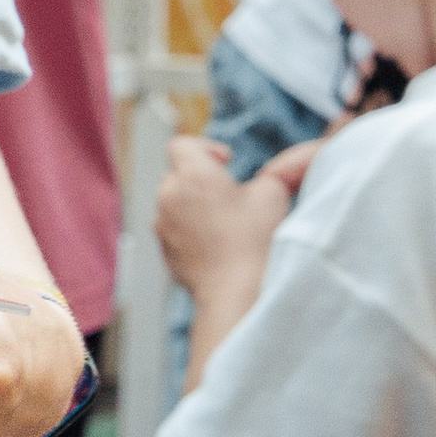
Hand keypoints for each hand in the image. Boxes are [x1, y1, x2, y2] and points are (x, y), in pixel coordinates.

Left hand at [155, 133, 314, 297]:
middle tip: (231, 196)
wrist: (236, 292)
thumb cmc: (255, 241)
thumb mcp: (273, 194)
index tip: (226, 163)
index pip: (181, 144)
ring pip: (174, 203)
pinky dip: (190, 230)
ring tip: (225, 224)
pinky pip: (174, 229)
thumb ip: (267, 175)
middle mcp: (169, 196)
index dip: (205, 148)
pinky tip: (218, 245)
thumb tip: (261, 180)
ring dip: (194, 205)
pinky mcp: (165, 250)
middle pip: (178, 173)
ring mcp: (163, 225)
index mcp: (193, 175)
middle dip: (202, 179)